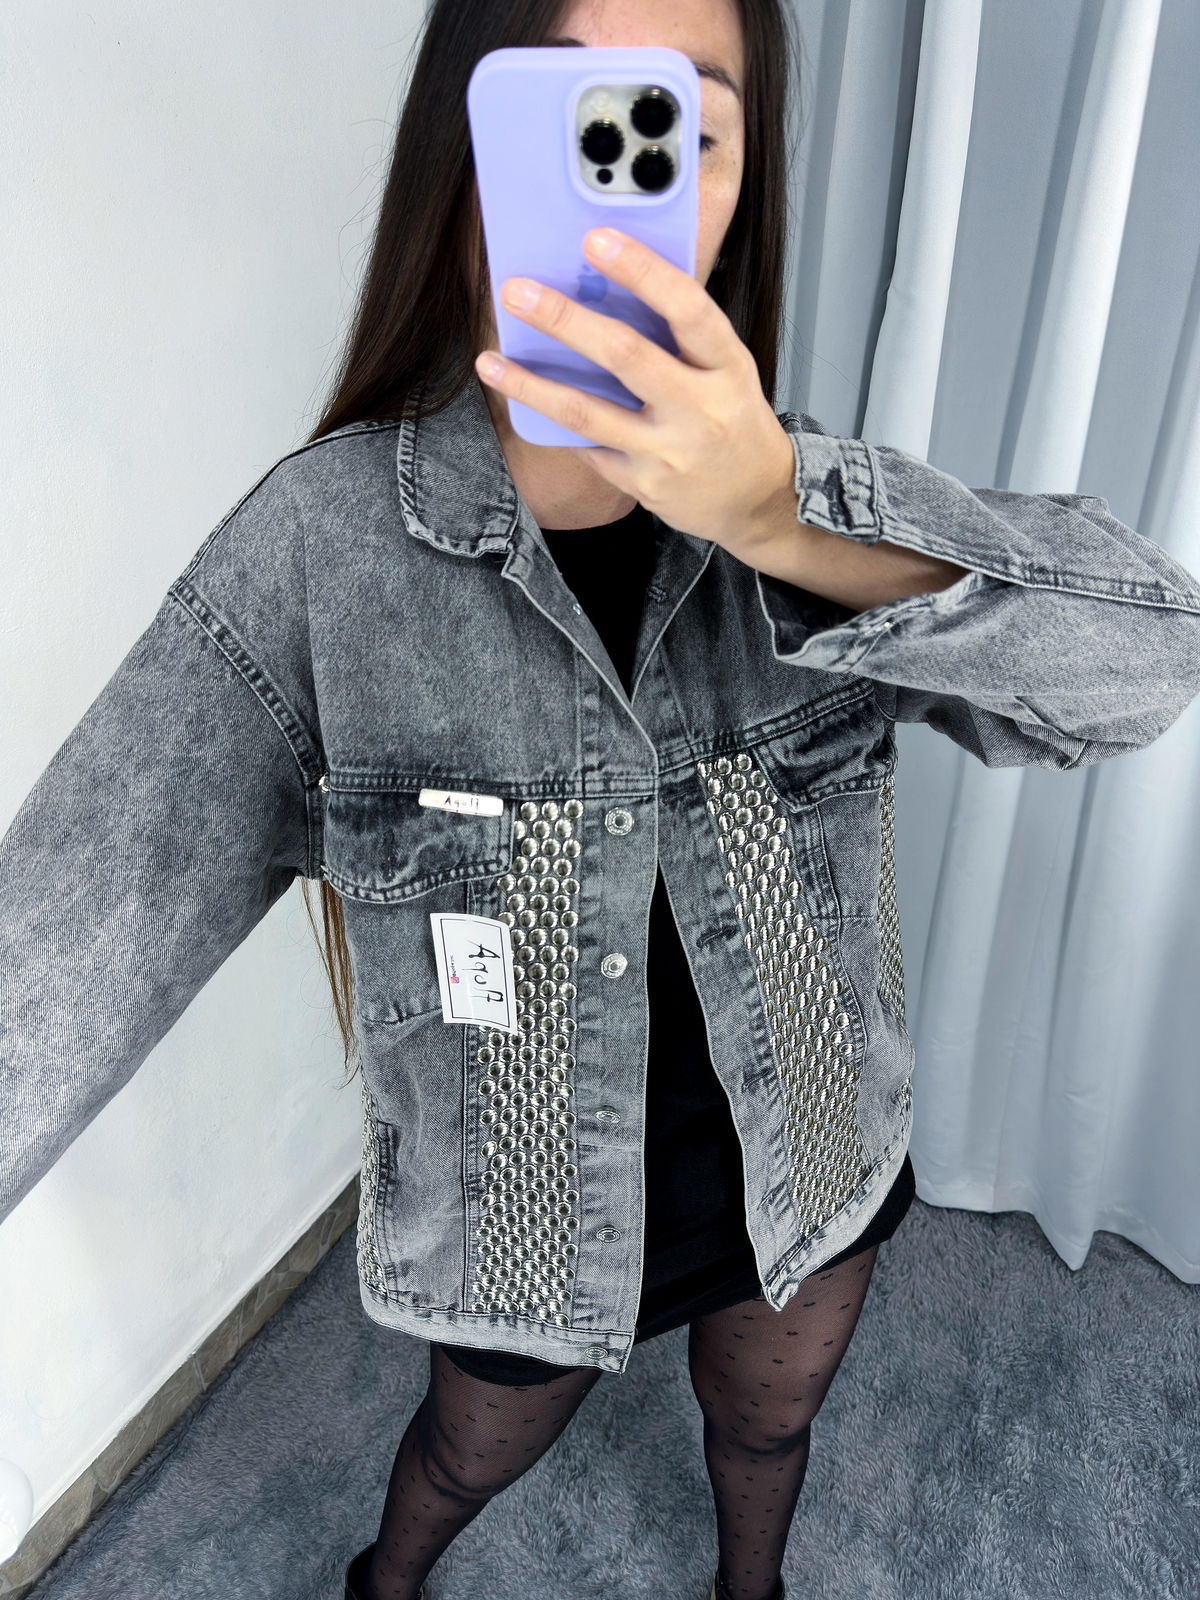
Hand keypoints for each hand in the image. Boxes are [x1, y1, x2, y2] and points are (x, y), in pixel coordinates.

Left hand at [475, 228, 795, 551]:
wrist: (756, 499)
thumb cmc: (732, 417)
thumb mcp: (726, 368)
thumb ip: (681, 333)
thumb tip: (610, 284)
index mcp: (726, 365)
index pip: (687, 308)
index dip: (642, 272)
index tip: (597, 239)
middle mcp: (700, 409)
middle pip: (625, 355)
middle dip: (565, 320)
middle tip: (517, 291)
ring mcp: (668, 451)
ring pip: (587, 413)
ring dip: (531, 385)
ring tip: (489, 361)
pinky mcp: (643, 484)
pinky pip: (588, 448)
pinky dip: (554, 423)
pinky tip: (522, 401)